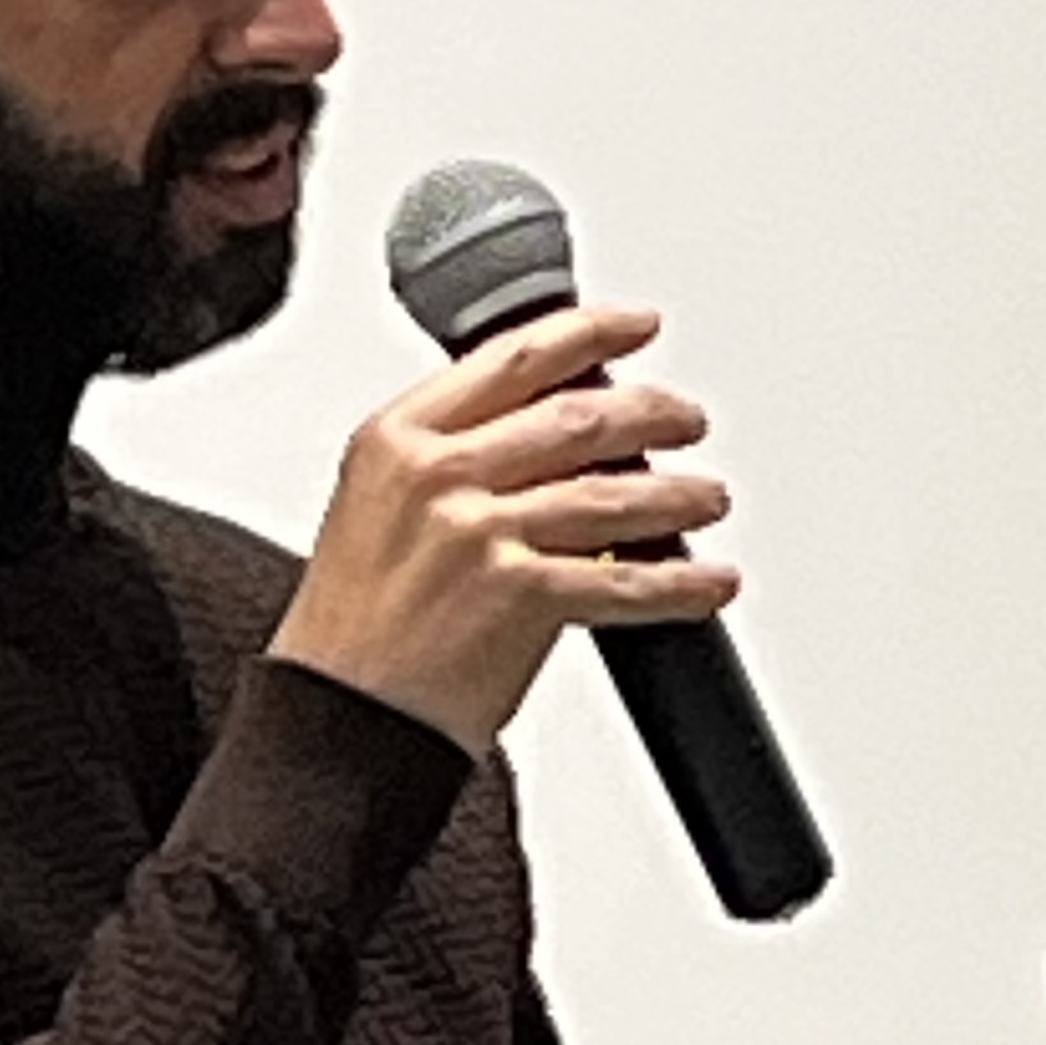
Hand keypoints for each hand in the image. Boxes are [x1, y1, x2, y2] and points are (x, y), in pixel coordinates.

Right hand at [268, 304, 737, 756]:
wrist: (337, 718)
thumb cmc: (354, 630)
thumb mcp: (379, 508)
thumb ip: (452, 458)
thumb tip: (550, 434)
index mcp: (399, 437)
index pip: (514, 358)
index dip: (590, 333)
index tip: (635, 326)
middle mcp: (439, 475)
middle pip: (577, 418)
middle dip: (652, 413)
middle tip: (685, 420)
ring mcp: (480, 533)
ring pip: (612, 494)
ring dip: (678, 496)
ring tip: (707, 499)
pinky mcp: (519, 596)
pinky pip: (624, 580)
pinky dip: (679, 582)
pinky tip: (708, 581)